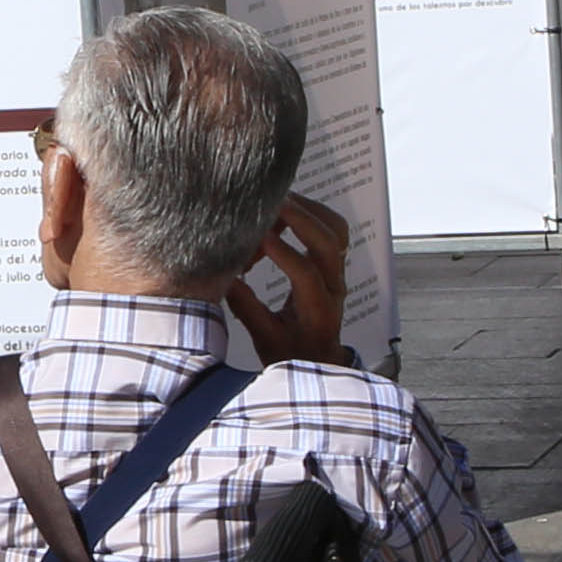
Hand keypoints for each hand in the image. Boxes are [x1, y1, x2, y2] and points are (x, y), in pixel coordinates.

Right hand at [231, 193, 352, 367]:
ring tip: (278, 201)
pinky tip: (287, 212)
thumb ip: (246, 308)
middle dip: (300, 218)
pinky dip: (313, 214)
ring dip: (309, 210)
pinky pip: (333, 230)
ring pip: (336, 231)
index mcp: (318, 311)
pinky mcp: (334, 264)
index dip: (282, 252)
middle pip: (329, 244)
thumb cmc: (291, 354)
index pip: (306, 274)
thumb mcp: (265, 339)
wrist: (317, 360)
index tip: (257, 237)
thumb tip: (223, 278)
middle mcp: (334, 288)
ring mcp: (337, 273)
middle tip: (270, 203)